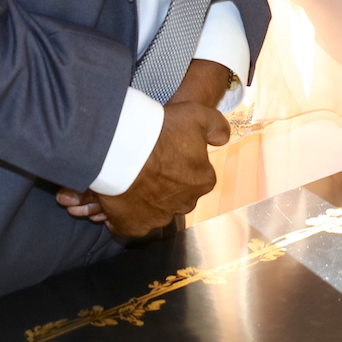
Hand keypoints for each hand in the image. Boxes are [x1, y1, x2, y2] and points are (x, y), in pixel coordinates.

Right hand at [59, 60, 236, 223]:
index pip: (198, 173)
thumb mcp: (198, 115)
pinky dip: (127, 212)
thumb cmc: (161, 132)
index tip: (167, 149)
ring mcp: (158, 218)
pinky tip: (120, 194)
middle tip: (148, 161)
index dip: (181, 160)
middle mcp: (184, 204)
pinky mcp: (133, 226)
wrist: (121, 150)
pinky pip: (132, 221)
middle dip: (166, 182)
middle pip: (178, 193)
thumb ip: (217, 126)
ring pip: (155, 207)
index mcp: (203, 180)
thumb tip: (222, 139)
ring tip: (130, 176)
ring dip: (146, 196)